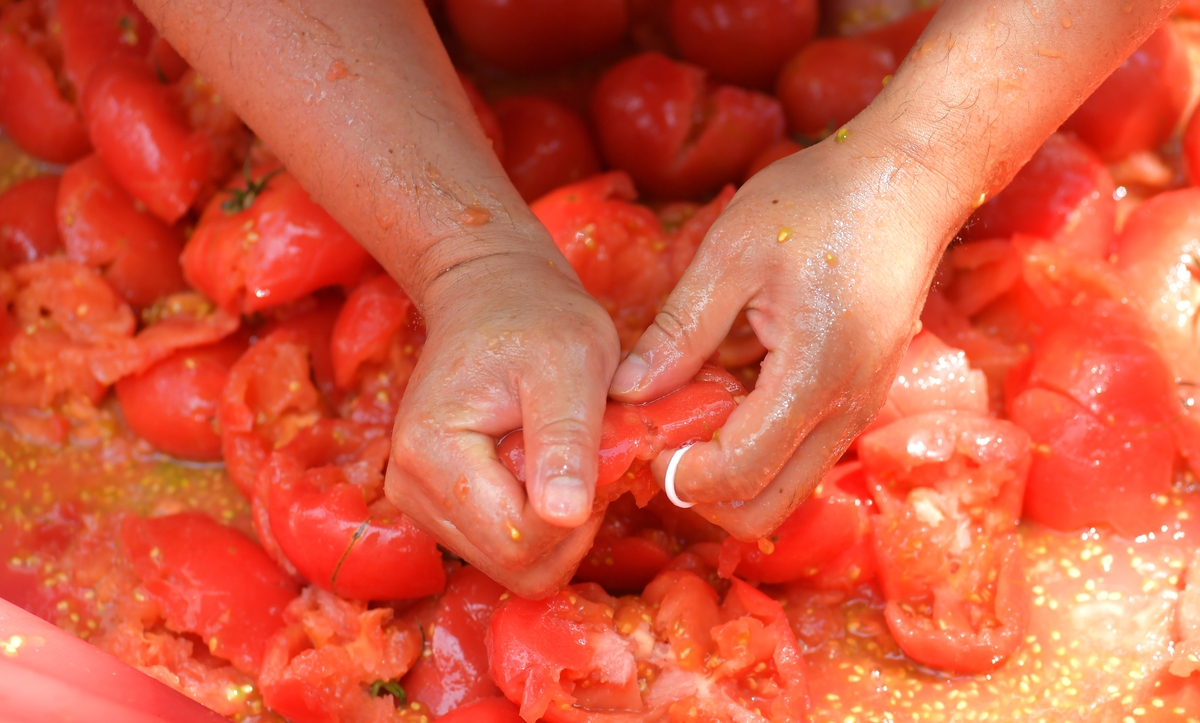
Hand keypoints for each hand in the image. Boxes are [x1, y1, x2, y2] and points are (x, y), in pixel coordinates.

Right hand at [385, 249, 619, 597]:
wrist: (492, 295)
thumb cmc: (537, 319)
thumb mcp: (571, 362)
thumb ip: (566, 439)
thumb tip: (563, 517)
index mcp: (430, 454)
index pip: (520, 542)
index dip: (578, 515)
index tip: (601, 455)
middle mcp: (408, 488)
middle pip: (513, 565)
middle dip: (569, 525)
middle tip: (590, 458)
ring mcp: (418, 502)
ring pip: (512, 564)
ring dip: (558, 524)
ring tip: (567, 455)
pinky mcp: (437, 508)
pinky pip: (505, 549)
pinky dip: (541, 521)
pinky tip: (548, 468)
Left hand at [609, 127, 964, 539]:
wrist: (906, 180)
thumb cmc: (816, 204)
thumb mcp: (730, 254)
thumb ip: (679, 331)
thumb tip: (627, 390)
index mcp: (815, 375)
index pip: (739, 473)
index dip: (679, 473)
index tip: (642, 436)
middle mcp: (846, 410)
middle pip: (765, 509)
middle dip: (702, 492)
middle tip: (658, 438)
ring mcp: (858, 410)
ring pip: (784, 488)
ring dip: (728, 472)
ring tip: (684, 412)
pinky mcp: (857, 399)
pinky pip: (800, 454)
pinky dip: (754, 447)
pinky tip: (722, 393)